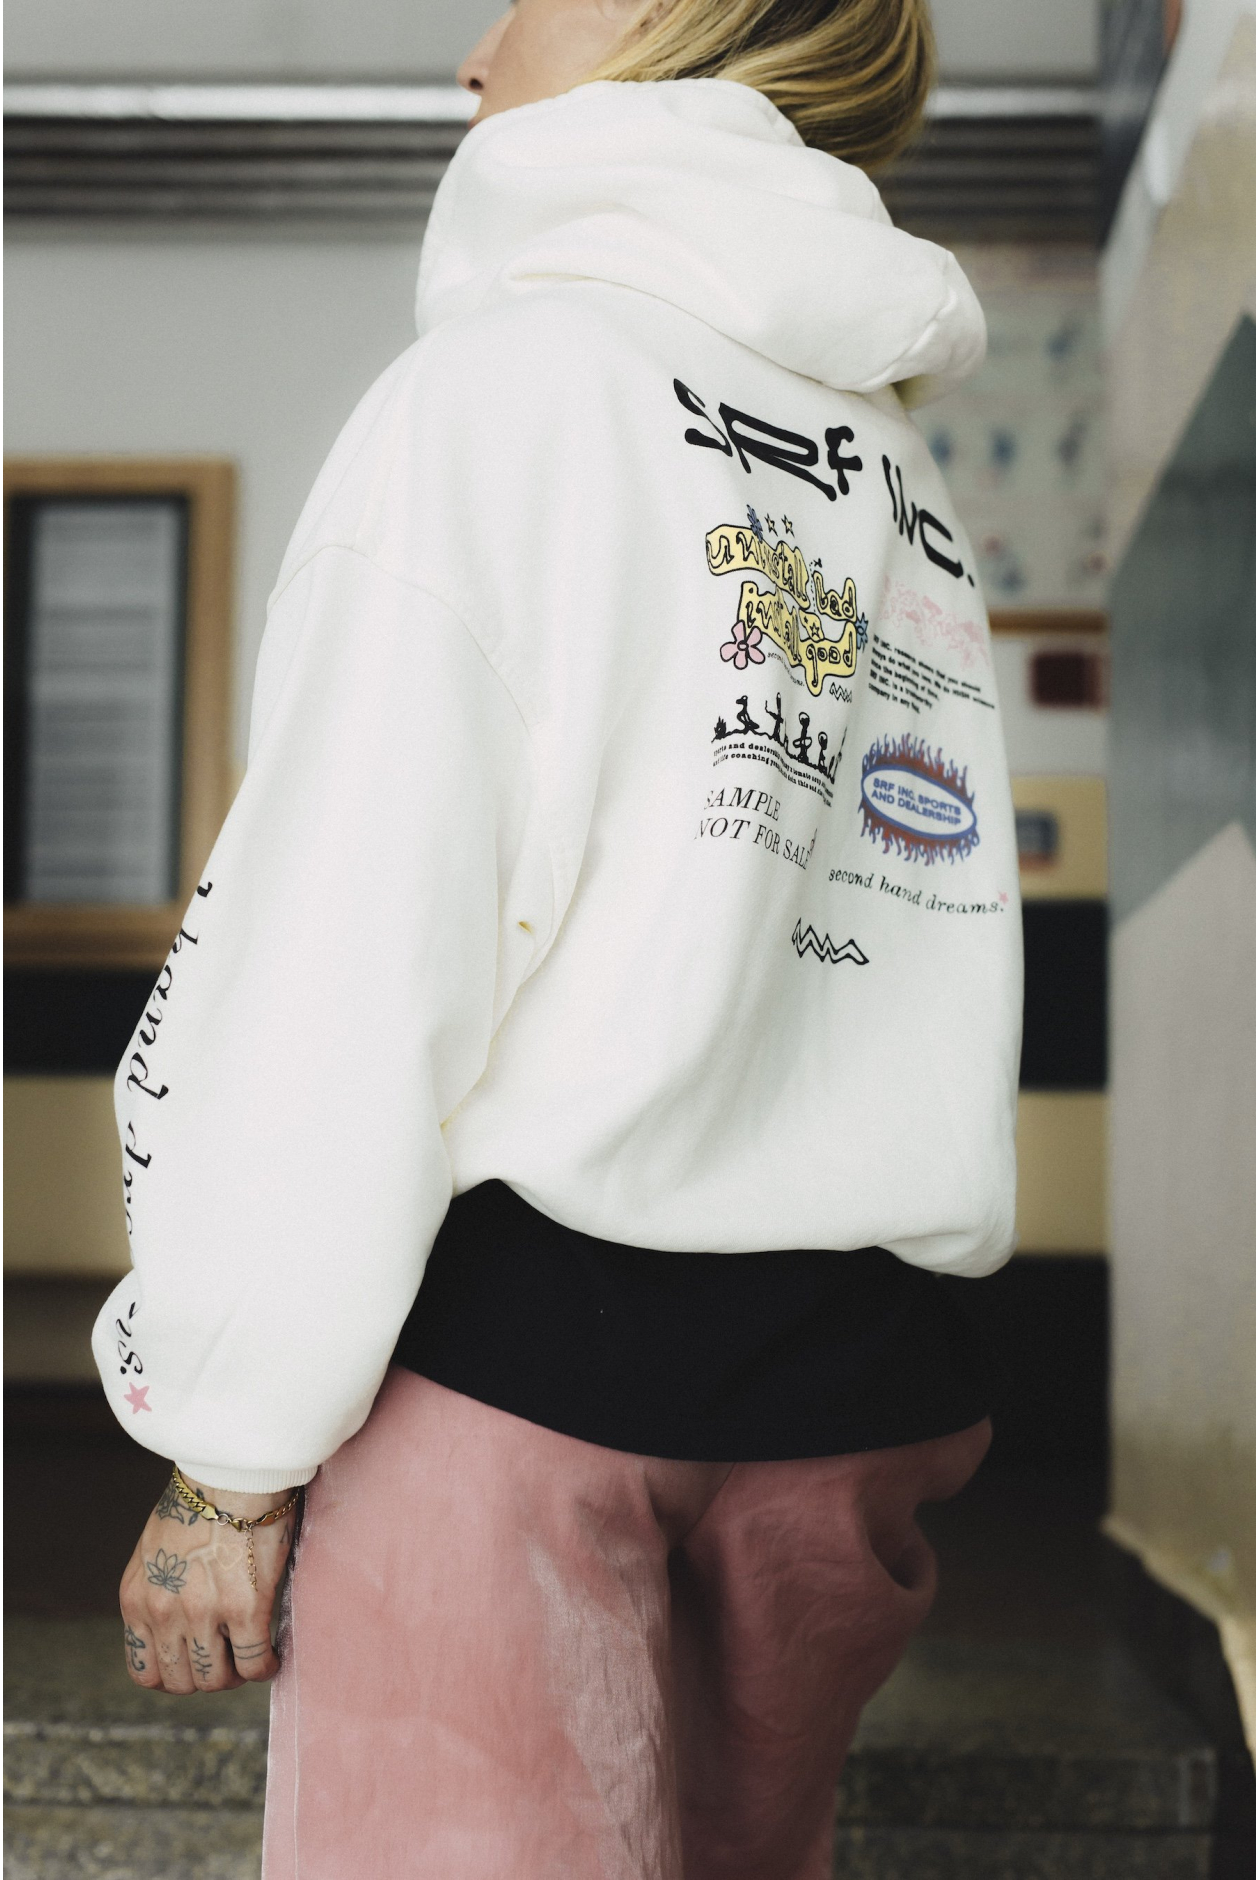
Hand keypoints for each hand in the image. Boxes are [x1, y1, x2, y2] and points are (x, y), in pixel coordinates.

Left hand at [120, 1475, 299, 1693]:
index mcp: (137, 1598)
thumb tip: (180, 1622)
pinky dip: (266, 1666)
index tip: (196, 1661)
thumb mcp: (156, 1549)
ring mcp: (203, 1613)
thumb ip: (160, 1590)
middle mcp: (163, 1612)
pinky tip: (274, 1654)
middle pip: (181, 1682)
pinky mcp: (245, 1608)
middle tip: (229, 1657)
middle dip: (207, 1676)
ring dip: (236, 1674)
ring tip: (251, 1655)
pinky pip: (255, 1663)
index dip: (175, 1674)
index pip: (145, 1671)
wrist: (232, 1470)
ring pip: (217, 1680)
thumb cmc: (202, 1499)